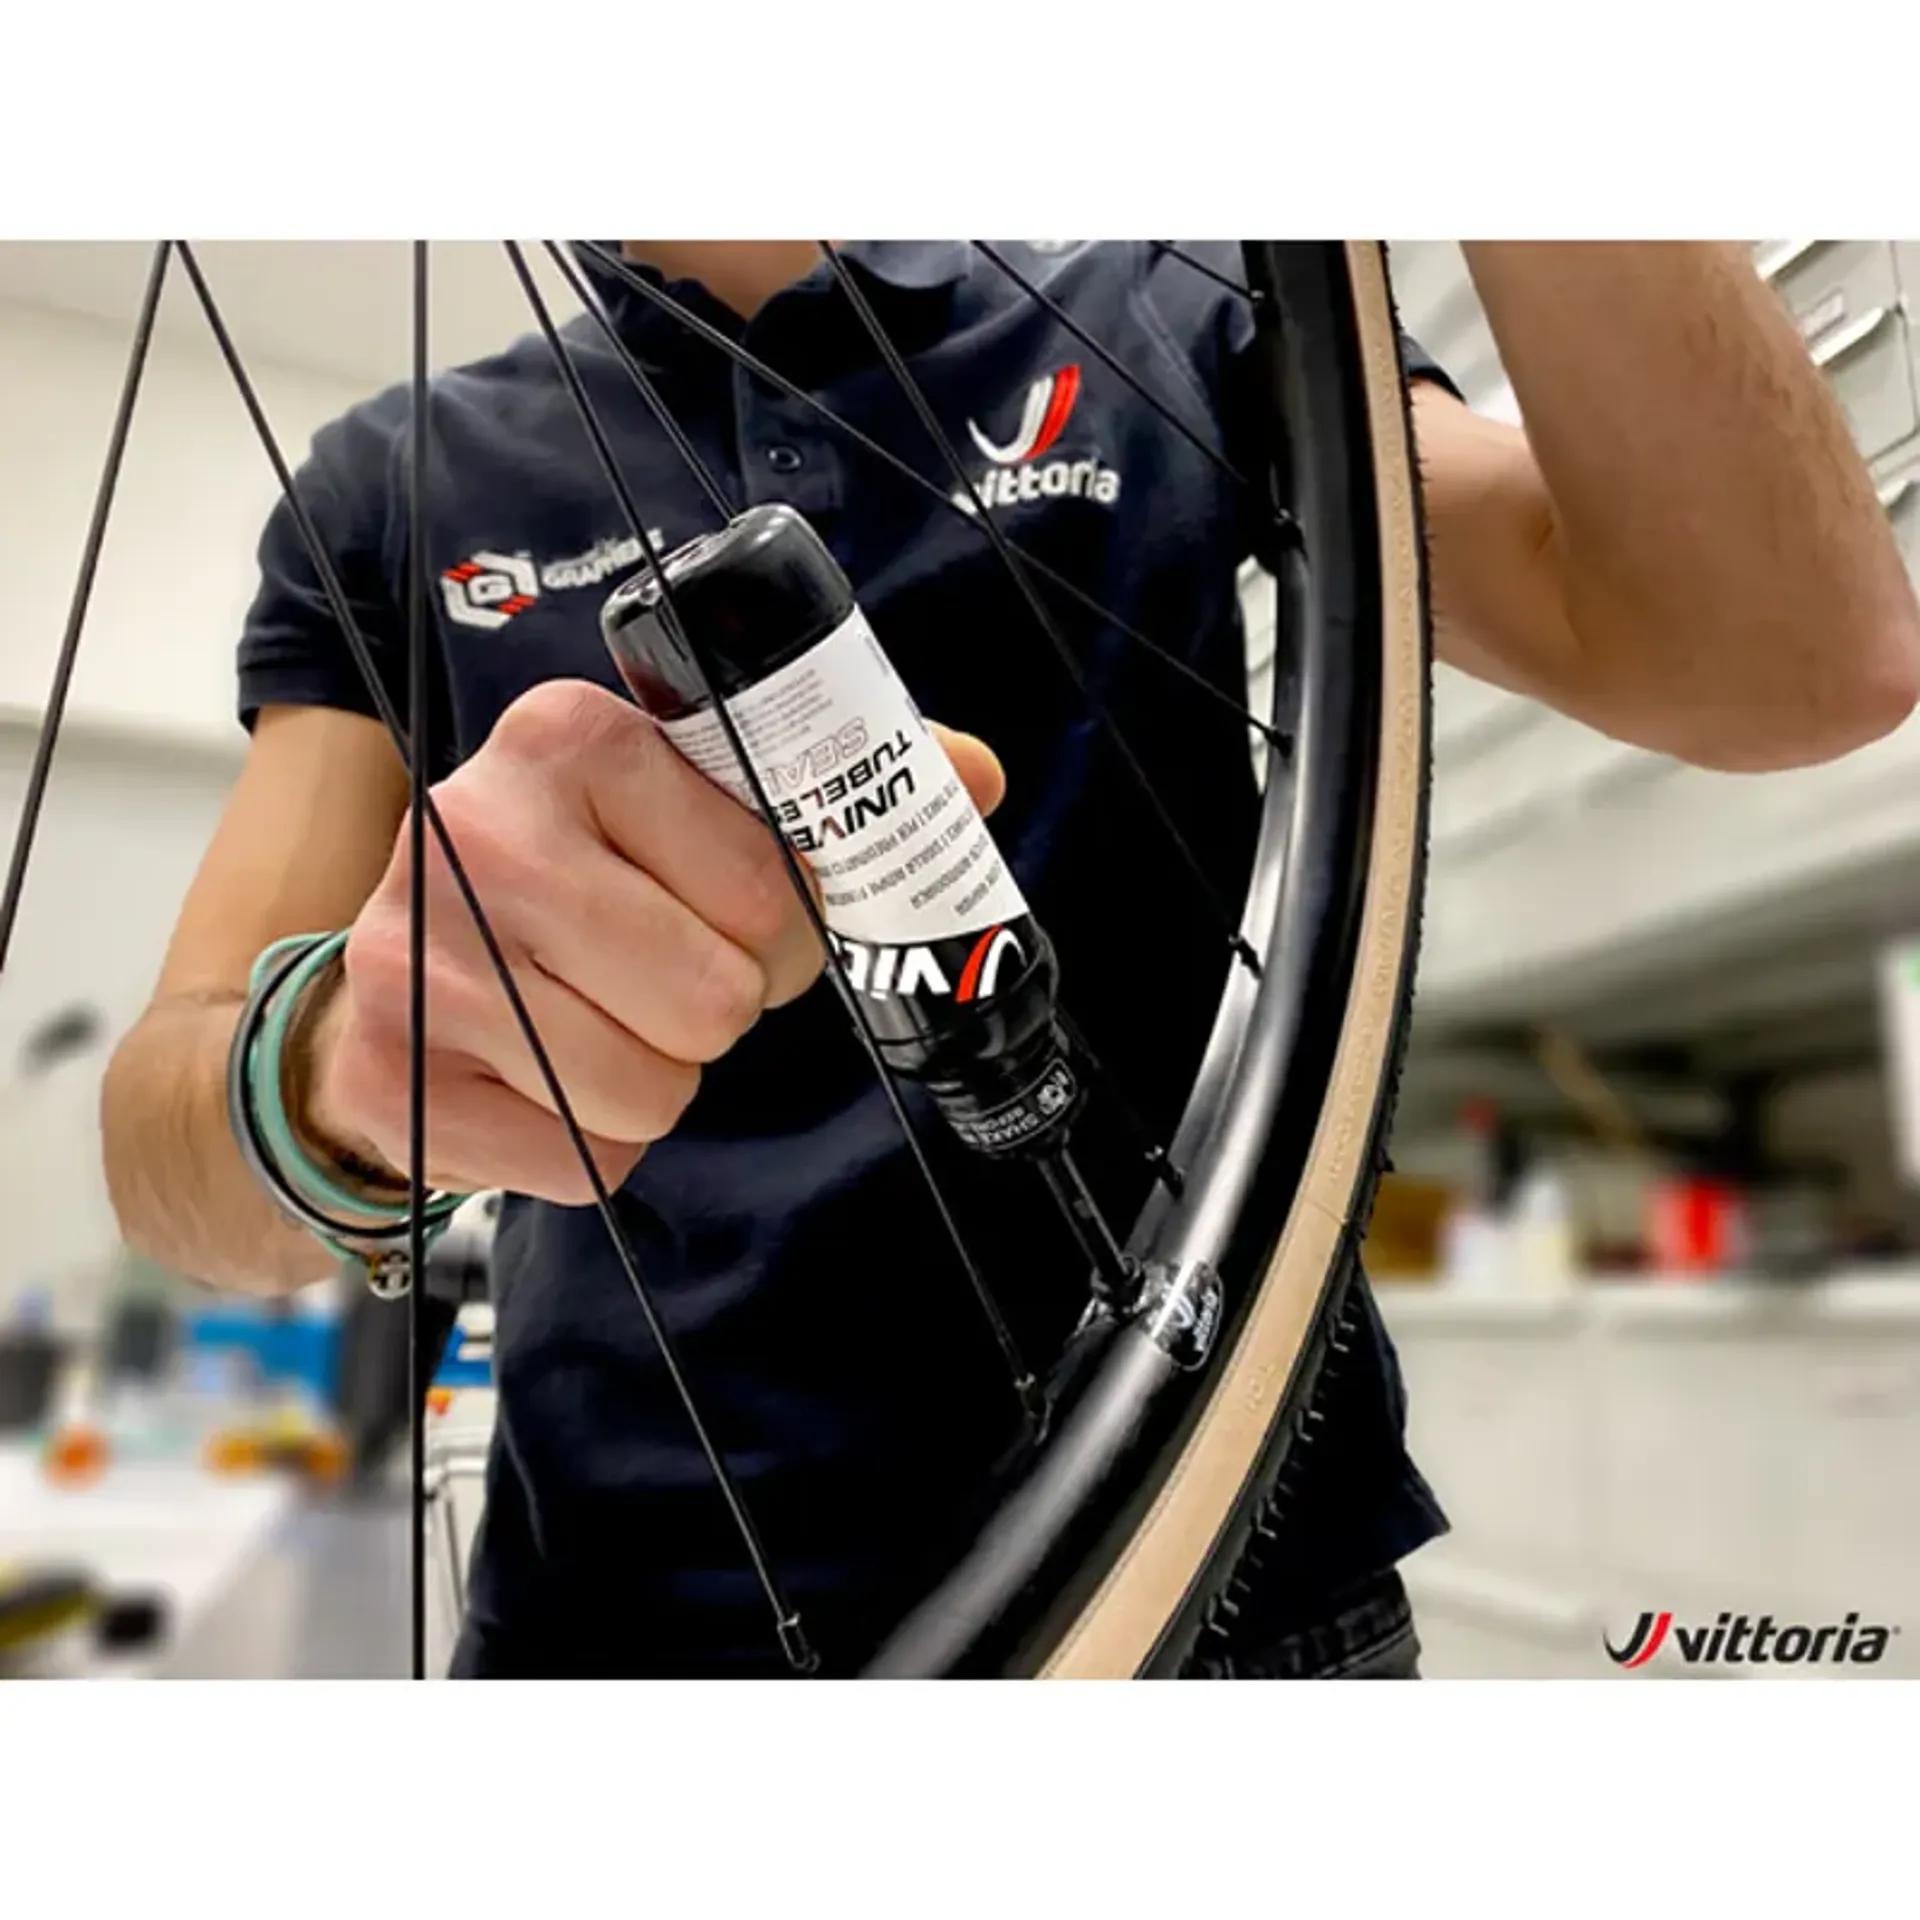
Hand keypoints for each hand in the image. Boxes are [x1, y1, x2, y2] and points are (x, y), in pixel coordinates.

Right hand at [300, 680, 1004, 1203]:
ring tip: (597, 1020)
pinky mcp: (389, 1074)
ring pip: (649, 1092)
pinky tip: (537, 1073)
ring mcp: (416, 955)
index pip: (770, 893)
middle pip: (713, 1002)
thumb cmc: (571, 878)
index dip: (779, 936)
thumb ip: (824, 788)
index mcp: (574, 737)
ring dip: (654, 1081)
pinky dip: (586, 1142)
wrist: (390, 969)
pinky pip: (580, 1162)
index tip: (727, 920)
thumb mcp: (682, 802)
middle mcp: (479, 830)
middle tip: (663, 977)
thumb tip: (975, 776)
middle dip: (716, 1011)